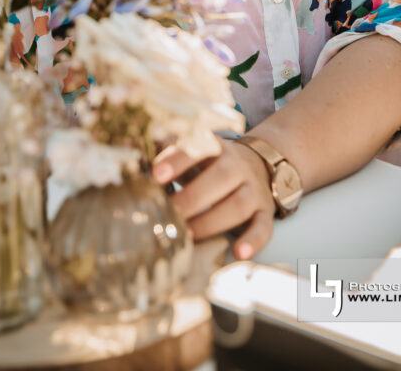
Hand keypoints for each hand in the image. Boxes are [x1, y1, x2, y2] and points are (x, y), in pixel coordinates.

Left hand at [153, 138, 274, 259]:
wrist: (260, 164)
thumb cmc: (213, 165)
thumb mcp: (196, 154)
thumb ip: (170, 157)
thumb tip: (135, 163)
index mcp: (217, 148)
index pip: (199, 148)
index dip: (177, 160)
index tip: (156, 175)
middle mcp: (238, 166)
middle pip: (220, 178)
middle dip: (192, 198)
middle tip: (169, 214)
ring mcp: (254, 189)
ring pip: (238, 204)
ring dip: (212, 221)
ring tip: (189, 235)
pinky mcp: (265, 212)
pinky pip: (264, 226)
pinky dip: (253, 241)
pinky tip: (239, 253)